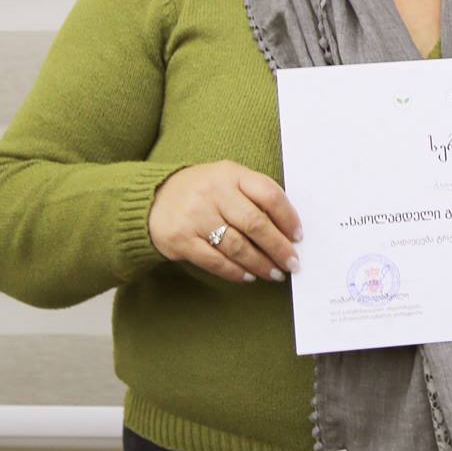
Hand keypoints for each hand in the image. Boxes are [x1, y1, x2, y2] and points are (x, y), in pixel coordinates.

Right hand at [148, 161, 303, 283]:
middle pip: (255, 223)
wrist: (153, 198)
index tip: (298, 236)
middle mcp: (213, 192)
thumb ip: (254, 195)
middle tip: (292, 262)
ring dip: (260, 264)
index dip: (288, 217)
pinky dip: (235, 272)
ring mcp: (195, 216)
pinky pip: (214, 261)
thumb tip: (288, 229)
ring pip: (237, 246)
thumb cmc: (203, 191)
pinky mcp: (180, 239)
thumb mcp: (228, 179)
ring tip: (274, 273)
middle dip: (278, 247)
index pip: (268, 194)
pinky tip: (248, 276)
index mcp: (231, 174)